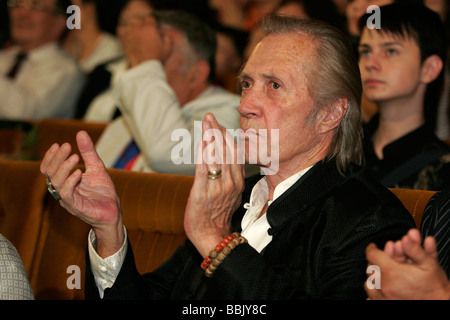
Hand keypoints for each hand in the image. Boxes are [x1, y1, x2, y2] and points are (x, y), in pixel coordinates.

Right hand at [40, 131, 123, 257]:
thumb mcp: (96, 167)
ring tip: (75, 157)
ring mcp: (68, 200)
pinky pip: (67, 194)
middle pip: (50, 174)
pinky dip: (70, 182)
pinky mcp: (76, 207)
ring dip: (64, 168)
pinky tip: (79, 172)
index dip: (51, 157)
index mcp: (64, 181)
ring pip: (56, 183)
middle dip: (57, 158)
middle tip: (67, 146)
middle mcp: (63, 190)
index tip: (59, 144)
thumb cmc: (103, 191)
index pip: (48, 169)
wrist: (114, 211)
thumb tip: (80, 133)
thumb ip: (88, 152)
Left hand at [119, 15, 169, 67]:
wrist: (145, 67)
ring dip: (134, 26)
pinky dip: (126, 31)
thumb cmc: (157, 58)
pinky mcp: (125, 40)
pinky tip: (130, 35)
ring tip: (137, 32)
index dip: (152, 22)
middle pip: (139, 19)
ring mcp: (131, 33)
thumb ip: (167, 38)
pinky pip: (123, 30)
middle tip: (145, 29)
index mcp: (150, 27)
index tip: (154, 27)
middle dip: (142, 22)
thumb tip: (163, 34)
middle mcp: (139, 28)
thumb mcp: (168, 48)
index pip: (150, 18)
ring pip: (130, 23)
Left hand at [184, 113, 244, 256]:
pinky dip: (203, 155)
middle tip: (210, 116)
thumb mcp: (231, 194)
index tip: (218, 123)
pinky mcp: (203, 194)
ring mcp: (217, 188)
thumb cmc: (219, 215)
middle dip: (217, 131)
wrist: (211, 236)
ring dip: (211, 138)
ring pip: (216, 158)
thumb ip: (229, 176)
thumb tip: (224, 158)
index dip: (226, 136)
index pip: (234, 153)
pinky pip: (204, 171)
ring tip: (206, 123)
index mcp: (238, 181)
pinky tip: (202, 142)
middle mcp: (230, 182)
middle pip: (225, 151)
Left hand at [365, 228, 448, 299]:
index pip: (372, 255)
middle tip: (382, 260)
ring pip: (369, 284)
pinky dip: (374, 293)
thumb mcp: (429, 264)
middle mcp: (385, 287)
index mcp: (393, 273)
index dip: (372, 248)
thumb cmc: (436, 287)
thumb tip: (406, 238)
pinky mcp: (384, 306)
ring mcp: (383, 299)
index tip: (373, 246)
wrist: (442, 305)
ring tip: (381, 274)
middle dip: (375, 262)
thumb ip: (415, 249)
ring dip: (373, 277)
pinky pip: (371, 298)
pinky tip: (381, 289)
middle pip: (370, 269)